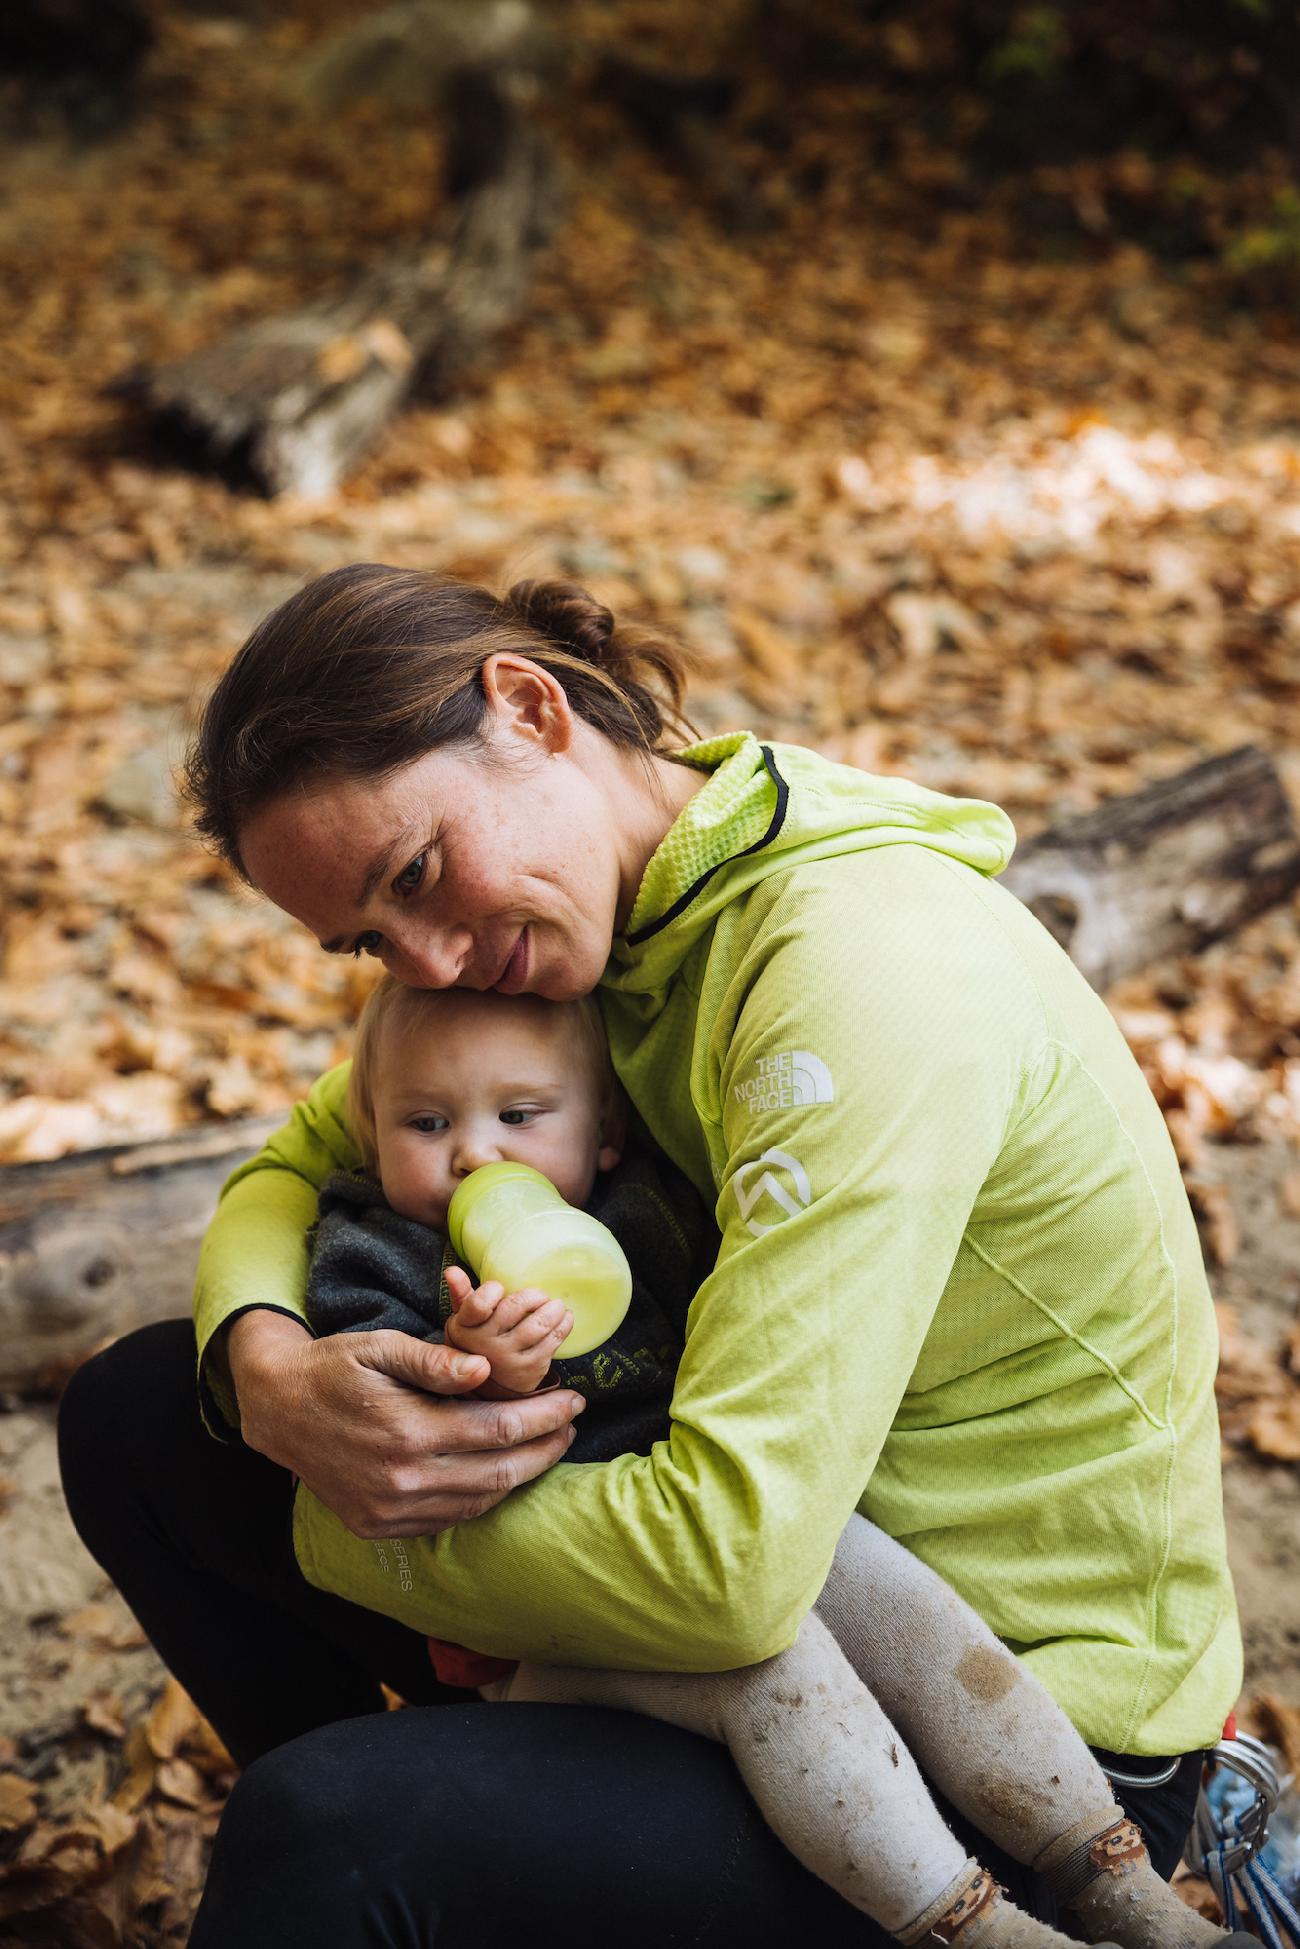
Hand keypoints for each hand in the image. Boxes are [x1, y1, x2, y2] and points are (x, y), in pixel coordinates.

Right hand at [225, 1310, 584, 1537]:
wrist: (278, 1409)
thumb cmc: (334, 1368)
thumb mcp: (380, 1347)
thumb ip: (435, 1362)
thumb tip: (486, 1372)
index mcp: (407, 1431)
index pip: (498, 1429)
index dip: (544, 1417)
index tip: (574, 1400)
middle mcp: (402, 1479)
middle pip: (499, 1472)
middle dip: (545, 1449)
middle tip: (572, 1424)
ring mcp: (389, 1510)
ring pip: (478, 1501)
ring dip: (520, 1476)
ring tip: (546, 1446)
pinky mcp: (378, 1526)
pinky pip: (447, 1518)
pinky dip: (482, 1497)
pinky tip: (499, 1472)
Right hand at [443, 1268, 573, 1396]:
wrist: (489, 1387)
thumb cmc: (478, 1341)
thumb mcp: (465, 1320)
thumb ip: (461, 1293)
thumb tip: (452, 1270)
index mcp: (466, 1326)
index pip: (477, 1304)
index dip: (491, 1291)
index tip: (499, 1288)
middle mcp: (485, 1344)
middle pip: (514, 1308)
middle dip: (533, 1296)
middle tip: (541, 1295)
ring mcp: (508, 1358)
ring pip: (539, 1325)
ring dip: (554, 1309)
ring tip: (557, 1305)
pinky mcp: (530, 1368)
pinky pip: (553, 1341)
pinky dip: (564, 1325)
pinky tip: (565, 1318)